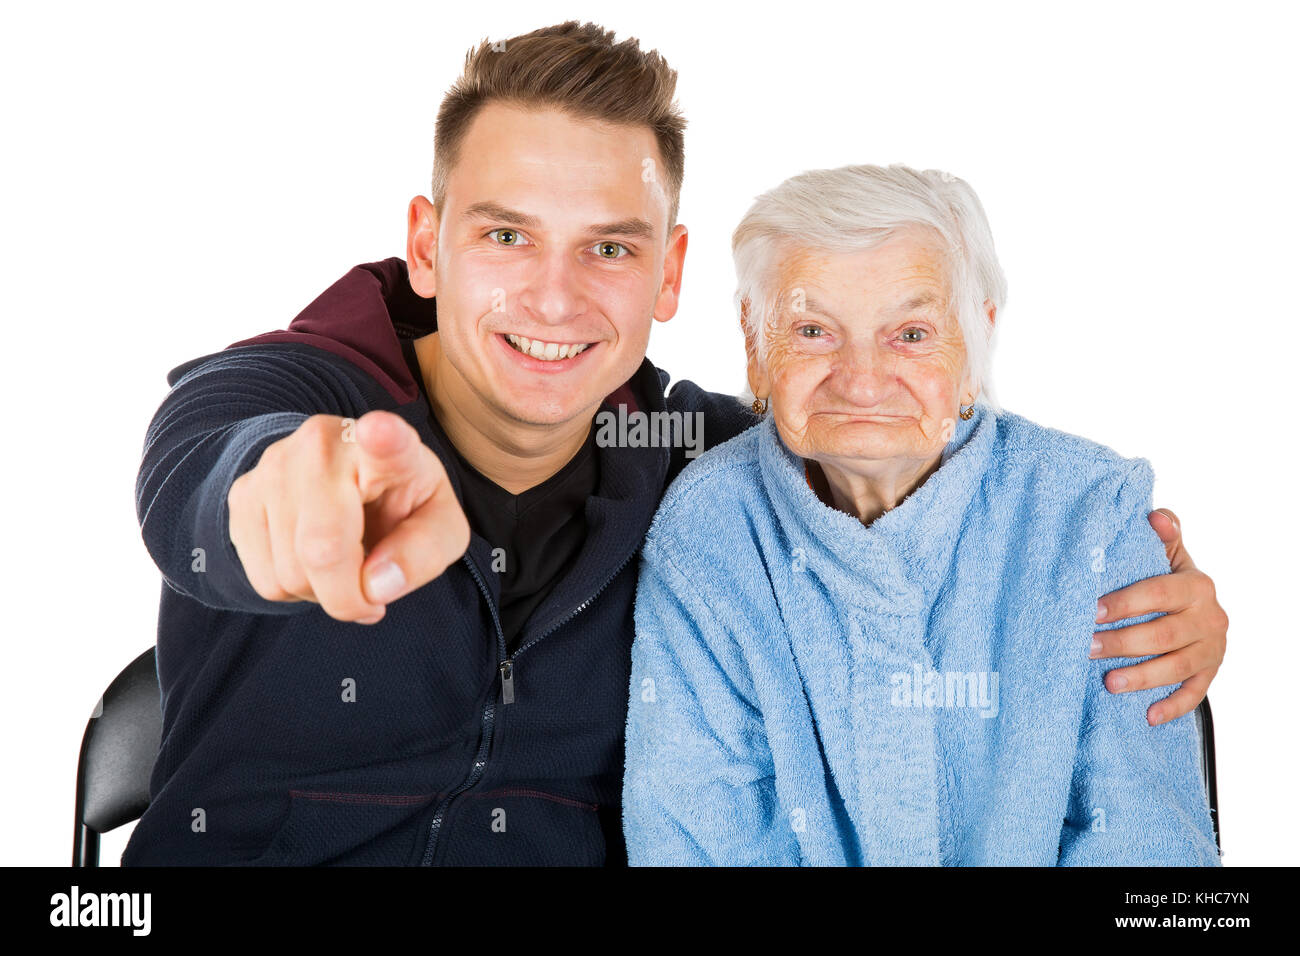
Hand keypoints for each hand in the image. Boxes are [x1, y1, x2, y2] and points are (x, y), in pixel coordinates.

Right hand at [227, 410, 469, 623]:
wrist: (354, 481)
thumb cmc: (403, 503)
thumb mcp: (440, 526)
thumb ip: (425, 552)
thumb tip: (375, 586)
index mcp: (388, 448)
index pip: (386, 440)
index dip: (383, 437)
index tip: (380, 430)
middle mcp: (323, 445)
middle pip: (322, 550)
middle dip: (349, 597)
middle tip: (372, 594)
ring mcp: (274, 466)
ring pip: (288, 574)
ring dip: (321, 593)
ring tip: (344, 564)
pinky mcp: (242, 493)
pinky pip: (264, 579)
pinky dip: (293, 591)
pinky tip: (313, 561)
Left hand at [1091, 508, 1227, 724]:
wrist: (1201, 608)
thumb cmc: (1170, 580)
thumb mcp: (1169, 556)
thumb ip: (1163, 537)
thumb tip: (1156, 515)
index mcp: (1196, 585)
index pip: (1157, 593)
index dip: (1124, 603)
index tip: (1091, 611)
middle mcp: (1210, 617)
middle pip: (1163, 634)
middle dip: (1122, 643)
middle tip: (1087, 648)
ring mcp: (1213, 649)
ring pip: (1177, 667)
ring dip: (1142, 677)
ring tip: (1108, 683)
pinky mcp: (1211, 673)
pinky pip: (1195, 694)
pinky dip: (1173, 707)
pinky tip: (1147, 716)